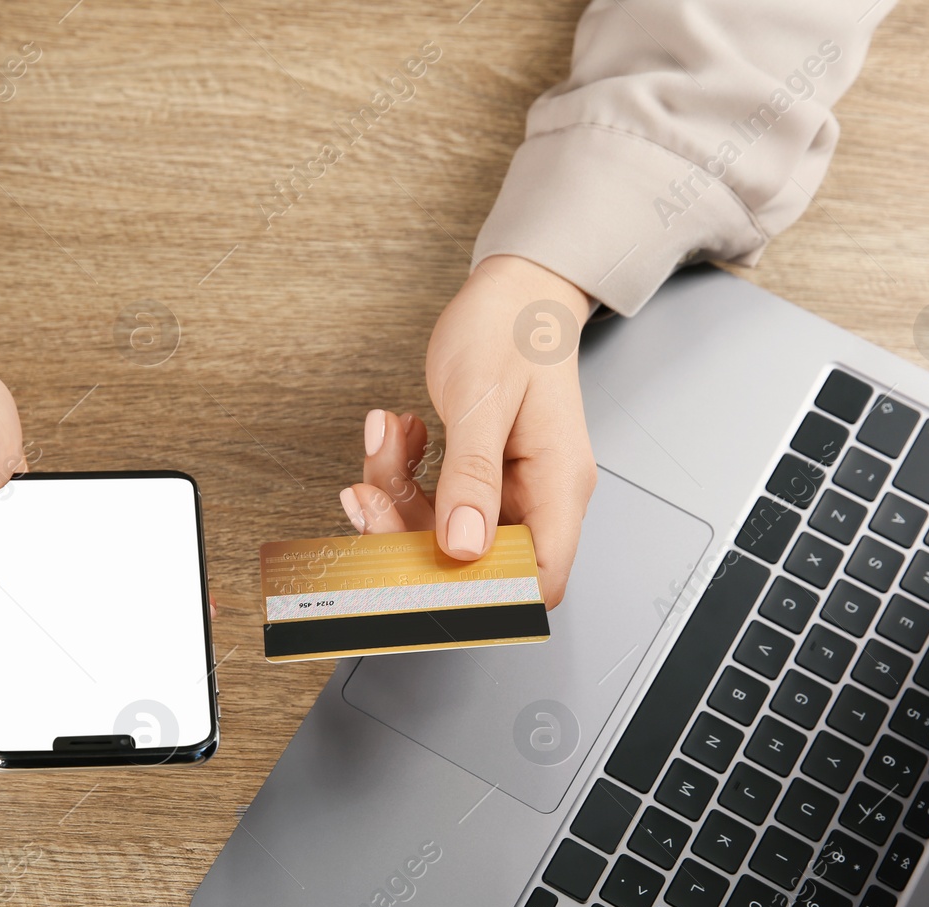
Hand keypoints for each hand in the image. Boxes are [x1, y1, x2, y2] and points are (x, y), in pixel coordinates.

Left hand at [340, 255, 595, 607]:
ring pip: (442, 534)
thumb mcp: (483, 397)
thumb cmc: (511, 328)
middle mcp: (538, 497)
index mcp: (558, 485)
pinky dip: (403, 476)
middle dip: (410, 534)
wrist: (511, 292)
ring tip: (387, 442)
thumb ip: (472, 474)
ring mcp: (508, 491)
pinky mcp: (479, 479)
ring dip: (397, 495)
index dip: (481, 593)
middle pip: (476, 564)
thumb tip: (462, 544)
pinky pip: (432, 502)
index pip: (536, 579)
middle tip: (370, 496)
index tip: (420, 572)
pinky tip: (400, 438)